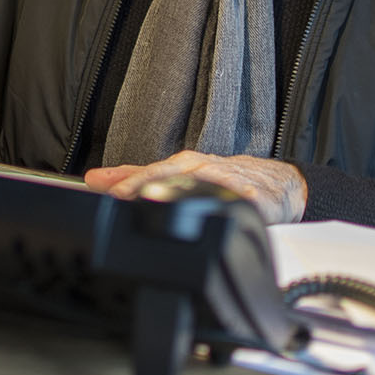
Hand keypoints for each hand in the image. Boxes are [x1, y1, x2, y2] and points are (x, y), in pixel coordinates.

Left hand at [84, 150, 307, 223]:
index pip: (152, 172)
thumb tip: (95, 179)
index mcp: (185, 166)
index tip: (109, 192)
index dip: (130, 182)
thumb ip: (137, 178)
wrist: (279, 182)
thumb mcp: (180, 175)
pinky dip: (230, 203)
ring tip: (161, 200)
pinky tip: (219, 208)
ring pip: (203, 186)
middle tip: (126, 196)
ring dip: (183, 192)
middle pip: (174, 176)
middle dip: (150, 185)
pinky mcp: (256, 199)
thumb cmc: (226, 179)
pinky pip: (242, 202)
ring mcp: (230, 183)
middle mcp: (205, 170)